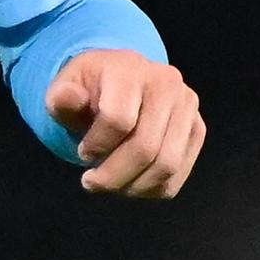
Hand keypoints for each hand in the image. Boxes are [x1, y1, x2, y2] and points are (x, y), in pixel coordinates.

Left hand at [44, 51, 203, 198]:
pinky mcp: (196, 129)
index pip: (118, 120)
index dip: (96, 145)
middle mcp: (168, 84)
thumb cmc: (88, 89)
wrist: (120, 80)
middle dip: (113, 176)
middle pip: (145, 148)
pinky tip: (130, 183)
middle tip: (91, 182)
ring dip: (133, 186)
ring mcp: (187, 107)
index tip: (82, 153)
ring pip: (166, 165)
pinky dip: (151, 189)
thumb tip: (68, 98)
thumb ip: (62, 98)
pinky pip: (178, 174)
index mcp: (131, 70)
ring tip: (110, 184)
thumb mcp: (65, 89)